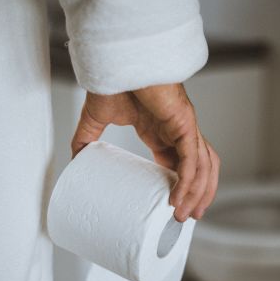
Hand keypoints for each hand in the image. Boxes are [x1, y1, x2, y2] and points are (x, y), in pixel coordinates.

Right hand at [71, 83, 219, 221]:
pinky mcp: (185, 123)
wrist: (116, 62)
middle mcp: (179, 132)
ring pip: (203, 166)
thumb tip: (75, 160)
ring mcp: (185, 127)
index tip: (175, 208)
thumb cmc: (114, 81)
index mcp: (164, 133)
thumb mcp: (96, 119)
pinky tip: (180, 199)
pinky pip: (193, 158)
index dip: (183, 187)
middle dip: (199, 195)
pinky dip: (189, 181)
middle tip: (188, 217)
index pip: (182, 165)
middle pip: (201, 169)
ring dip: (199, 193)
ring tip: (187, 215)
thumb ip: (87, 139)